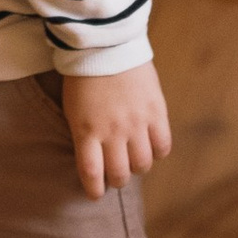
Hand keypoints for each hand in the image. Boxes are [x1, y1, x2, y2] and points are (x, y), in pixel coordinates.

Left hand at [65, 59, 170, 200]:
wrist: (106, 44)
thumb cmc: (85, 77)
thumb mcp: (74, 110)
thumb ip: (85, 136)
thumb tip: (95, 161)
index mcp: (86, 131)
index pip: (91, 174)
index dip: (95, 190)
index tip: (96, 194)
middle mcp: (112, 132)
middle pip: (119, 174)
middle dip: (118, 180)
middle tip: (117, 174)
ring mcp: (136, 122)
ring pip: (142, 165)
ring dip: (138, 167)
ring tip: (134, 158)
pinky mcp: (156, 111)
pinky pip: (162, 146)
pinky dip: (158, 152)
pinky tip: (152, 146)